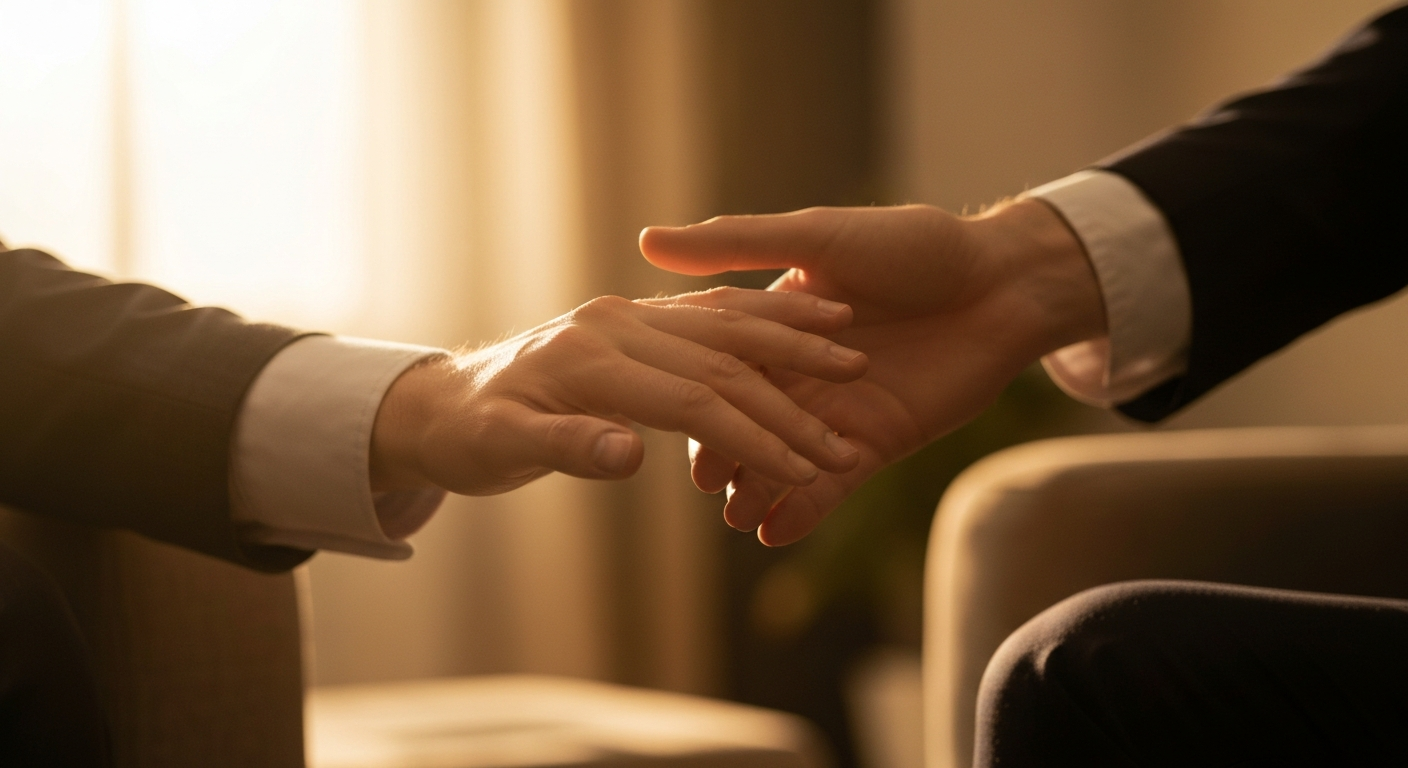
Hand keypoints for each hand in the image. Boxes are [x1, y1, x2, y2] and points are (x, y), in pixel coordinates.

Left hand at [368, 289, 867, 502]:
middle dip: (788, 405)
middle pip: (719, 361)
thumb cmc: (470, 437)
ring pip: (724, 321)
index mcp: (588, 356)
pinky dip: (762, 316)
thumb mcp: (503, 451)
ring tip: (853, 359)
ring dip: (792, 342)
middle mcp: (614, 323)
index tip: (805, 471)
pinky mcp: (636, 315)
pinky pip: (710, 310)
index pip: (690, 398)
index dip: (752, 436)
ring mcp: (627, 313)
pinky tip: (809, 319)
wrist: (443, 402)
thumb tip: (630, 455)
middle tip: (844, 444)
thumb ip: (567, 448)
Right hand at [639, 199, 1105, 544]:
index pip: (718, 365)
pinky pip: (830, 487)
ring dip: (756, 489)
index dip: (691, 391)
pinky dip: (802, 511)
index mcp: (774, 325)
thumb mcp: (816, 236)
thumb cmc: (912, 246)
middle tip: (702, 482)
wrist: (1000, 284)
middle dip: (722, 453)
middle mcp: (798, 372)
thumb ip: (734, 244)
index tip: (663, 416)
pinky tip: (773, 532)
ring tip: (734, 518)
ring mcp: (835, 411)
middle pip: (744, 420)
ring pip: (782, 459)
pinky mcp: (874, 443)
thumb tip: (644, 241)